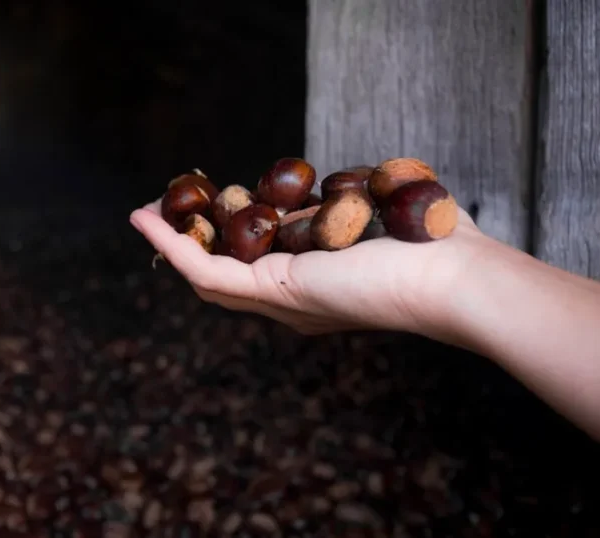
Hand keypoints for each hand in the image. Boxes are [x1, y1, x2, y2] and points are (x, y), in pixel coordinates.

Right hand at [129, 199, 486, 338]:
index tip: (206, 207)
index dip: (222, 239)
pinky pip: (208, 269)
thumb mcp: (372, 217)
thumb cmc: (431, 247)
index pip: (254, 267)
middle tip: (162, 210)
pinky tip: (147, 220)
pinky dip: (173, 245)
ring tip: (144, 213)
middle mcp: (291, 302)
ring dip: (171, 242)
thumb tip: (326, 194)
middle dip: (188, 241)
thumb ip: (342, 210)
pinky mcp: (274, 290)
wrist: (456, 276)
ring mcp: (279, 301)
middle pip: (220, 275)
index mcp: (314, 287)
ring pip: (206, 275)